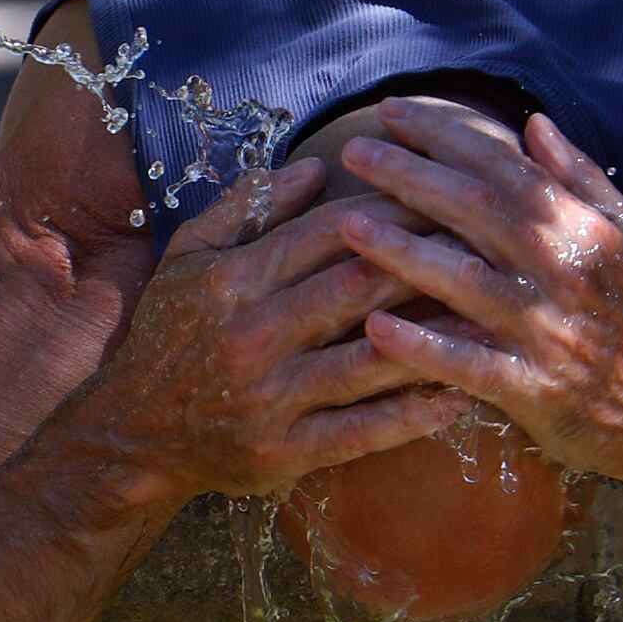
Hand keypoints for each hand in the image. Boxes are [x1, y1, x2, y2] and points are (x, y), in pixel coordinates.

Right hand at [64, 158, 468, 506]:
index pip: (328, 232)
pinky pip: (362, 431)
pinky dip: (414, 414)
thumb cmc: (169, 333)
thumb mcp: (189, 255)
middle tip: (486, 246)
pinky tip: (459, 395)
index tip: (444, 197)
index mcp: (230, 279)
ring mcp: (269, 398)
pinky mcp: (284, 453)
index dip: (393, 211)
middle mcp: (250, 335)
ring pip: (370, 360)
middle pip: (358, 288)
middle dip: (428, 263)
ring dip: (436, 337)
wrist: (131, 434)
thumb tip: (317, 168)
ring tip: (491, 319)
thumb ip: (247, 206)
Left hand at [337, 102, 622, 501]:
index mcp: (584, 228)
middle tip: (352, 151)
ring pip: (464, 281)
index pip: (503, 166)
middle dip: (408, 175)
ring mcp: (547, 331)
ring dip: (402, 251)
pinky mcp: (534, 388)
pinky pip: (469, 363)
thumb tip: (534, 123)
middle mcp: (563, 271)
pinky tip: (376, 329)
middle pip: (474, 210)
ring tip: (347, 226)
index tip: (394, 112)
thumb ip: (582, 178)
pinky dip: (424, 347)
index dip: (445, 135)